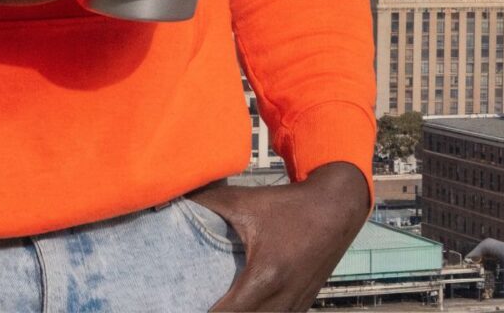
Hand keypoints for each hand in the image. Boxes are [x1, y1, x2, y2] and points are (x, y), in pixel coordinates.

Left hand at [196, 164, 372, 310]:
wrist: (339, 205)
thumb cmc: (292, 204)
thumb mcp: (247, 201)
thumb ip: (206, 202)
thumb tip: (163, 200)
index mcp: (265, 276)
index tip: (181, 307)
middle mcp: (283, 298)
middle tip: (192, 306)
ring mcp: (296, 305)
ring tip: (217, 305)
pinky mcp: (303, 304)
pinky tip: (242, 306)